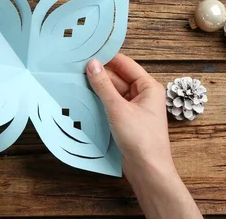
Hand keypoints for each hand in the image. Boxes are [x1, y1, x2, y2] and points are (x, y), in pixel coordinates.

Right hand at [87, 54, 200, 218]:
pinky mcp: (126, 120)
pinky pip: (111, 105)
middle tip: (77, 69)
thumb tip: (92, 64)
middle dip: (99, 75)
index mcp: (148, 87)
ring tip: (77, 82)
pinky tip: (85, 99)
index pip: (125, 64)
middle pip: (118, 78)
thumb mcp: (118, 108)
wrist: (148, 171)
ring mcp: (135, 108)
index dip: (107, 58)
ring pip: (113, 92)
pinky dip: (99, 102)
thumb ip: (103, 85)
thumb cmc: (141, 139)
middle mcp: (143, 95)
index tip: (88, 53)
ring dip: (98, 89)